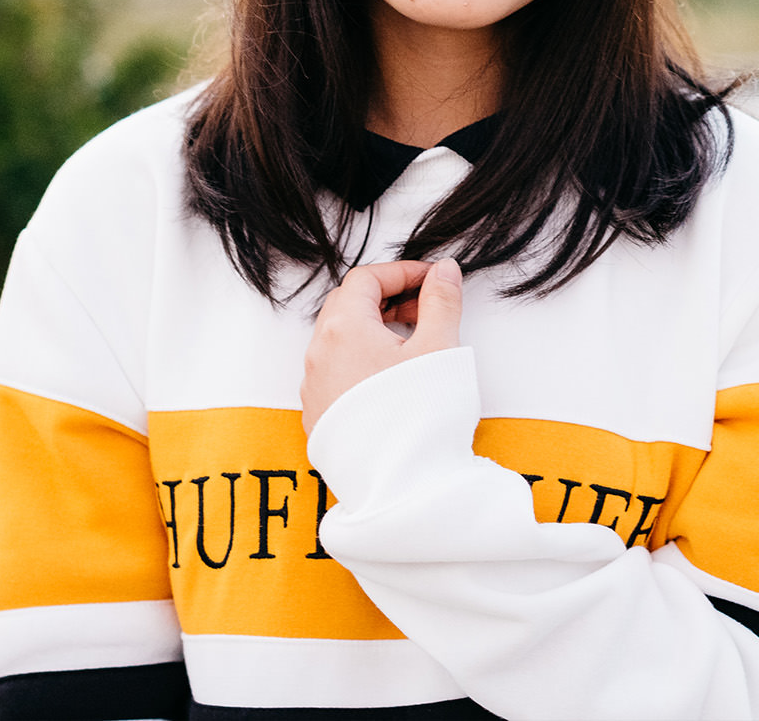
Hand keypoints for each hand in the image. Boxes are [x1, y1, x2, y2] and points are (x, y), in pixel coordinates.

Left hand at [301, 257, 461, 434]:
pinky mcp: (318, 417)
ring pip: (338, 340)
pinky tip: (391, 379)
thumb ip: (442, 301)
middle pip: (346, 305)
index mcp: (344, 328)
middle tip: (423, 307)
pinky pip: (333, 373)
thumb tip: (444, 272)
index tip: (432, 279)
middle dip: (386, 298)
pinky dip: (359, 361)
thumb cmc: (420, 416)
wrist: (401, 487)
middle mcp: (319, 354)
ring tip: (412, 345)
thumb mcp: (440, 346)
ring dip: (372, 330)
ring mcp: (314, 388)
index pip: (366, 279)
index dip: (401, 272)